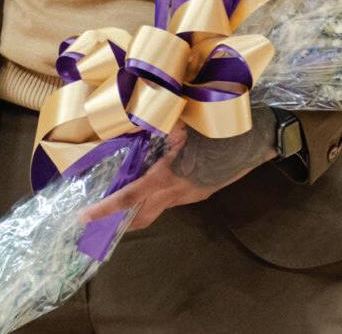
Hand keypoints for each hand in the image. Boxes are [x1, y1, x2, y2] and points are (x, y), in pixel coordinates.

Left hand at [80, 110, 275, 232]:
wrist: (257, 138)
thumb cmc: (219, 127)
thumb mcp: (183, 121)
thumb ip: (156, 124)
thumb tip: (131, 119)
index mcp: (168, 176)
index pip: (130, 198)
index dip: (106, 209)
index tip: (85, 217)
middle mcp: (178, 192)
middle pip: (142, 216)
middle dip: (119, 221)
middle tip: (98, 219)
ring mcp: (192, 195)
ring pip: (159, 207)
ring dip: (140, 206)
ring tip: (122, 196)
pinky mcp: (202, 192)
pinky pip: (174, 198)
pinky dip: (159, 194)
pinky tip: (158, 178)